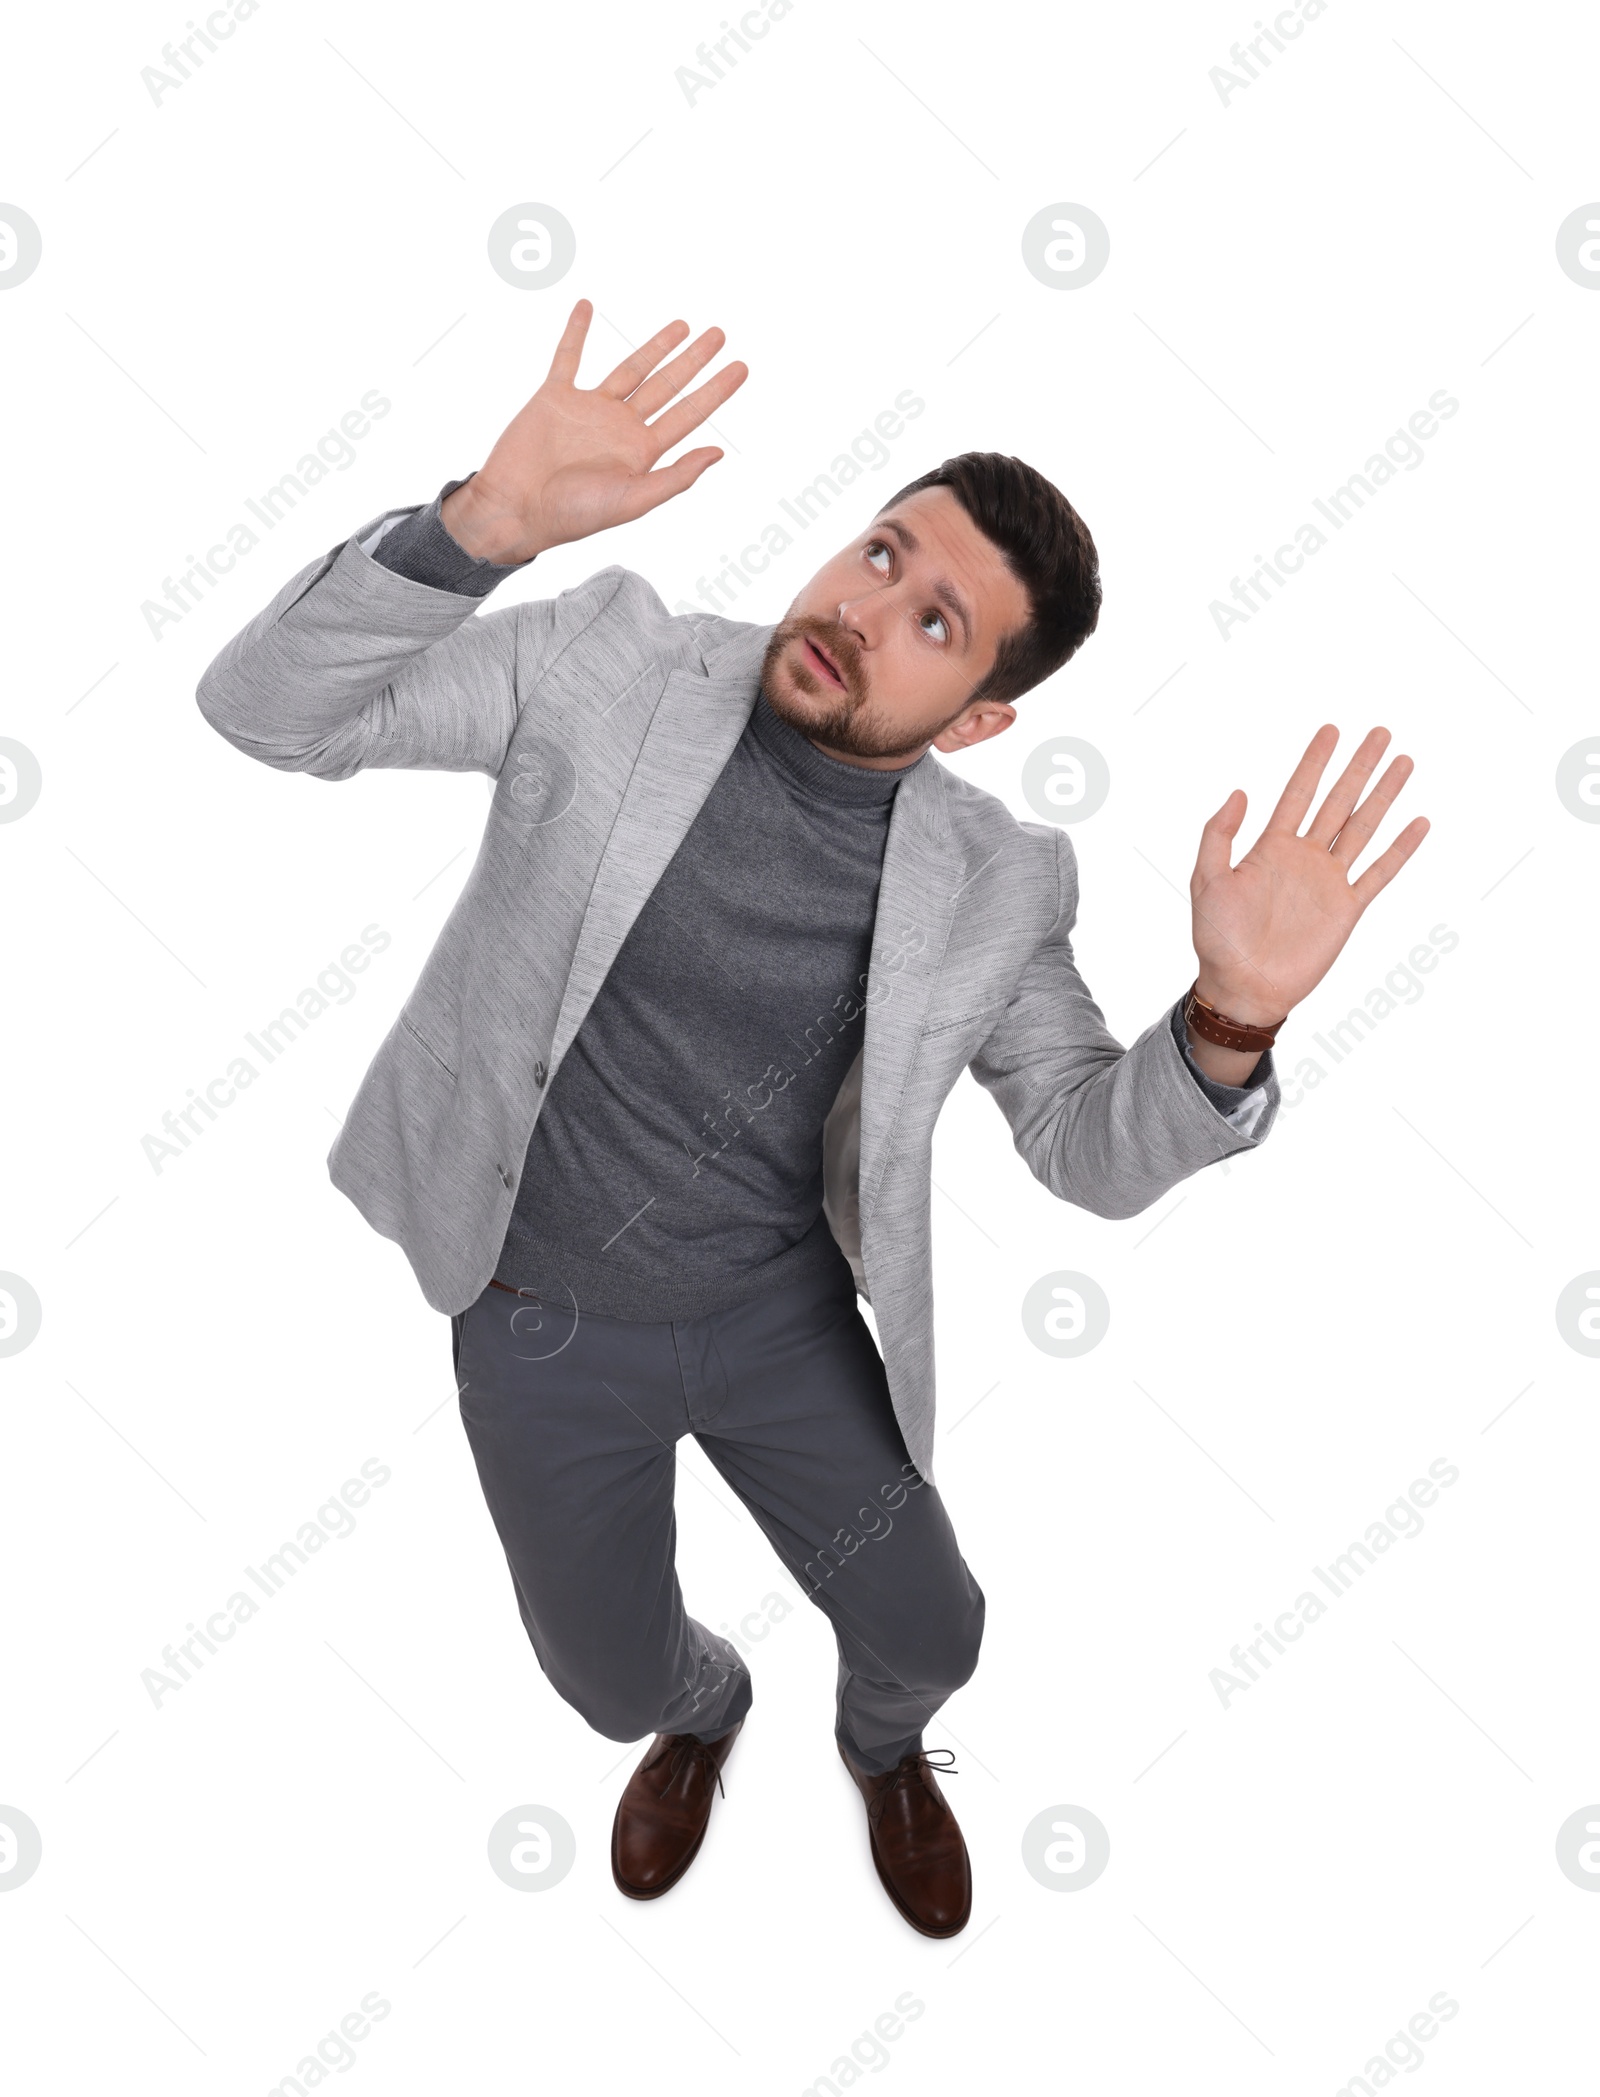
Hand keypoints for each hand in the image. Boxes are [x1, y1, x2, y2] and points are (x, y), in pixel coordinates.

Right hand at [441, 300, 747, 562]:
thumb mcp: (633, 500)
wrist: (517, 508)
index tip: (741, 367)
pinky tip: (586, 307)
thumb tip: (718, 452)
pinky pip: (568, 357)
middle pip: (667, 385)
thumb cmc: (574, 515)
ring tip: (682, 325)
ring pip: (630, 368)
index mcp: (641, 451)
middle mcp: (620, 426)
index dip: (716, 390)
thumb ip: (676, 477)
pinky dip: (576, 331)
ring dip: (655, 346)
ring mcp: (589, 409)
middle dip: (694, 360)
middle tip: (719, 335)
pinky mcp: (555, 397)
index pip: (689, 414)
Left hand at [1189, 724, 1429, 1027]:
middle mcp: (1304, 858)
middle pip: (1337, 801)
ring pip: (1362, 827)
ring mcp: (1328, 881)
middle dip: (1358, 767)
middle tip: (1380, 732)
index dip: (1314, 761)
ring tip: (1404, 762)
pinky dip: (1400, 849)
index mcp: (1270, 847)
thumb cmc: (1218, 939)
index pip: (1298, 792)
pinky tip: (1418, 823)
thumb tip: (1239, 792)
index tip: (1331, 730)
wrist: (1243, 987)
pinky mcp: (1347, 909)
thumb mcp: (1206, 880)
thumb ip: (1218, 835)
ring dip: (1384, 795)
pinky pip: (1379, 873)